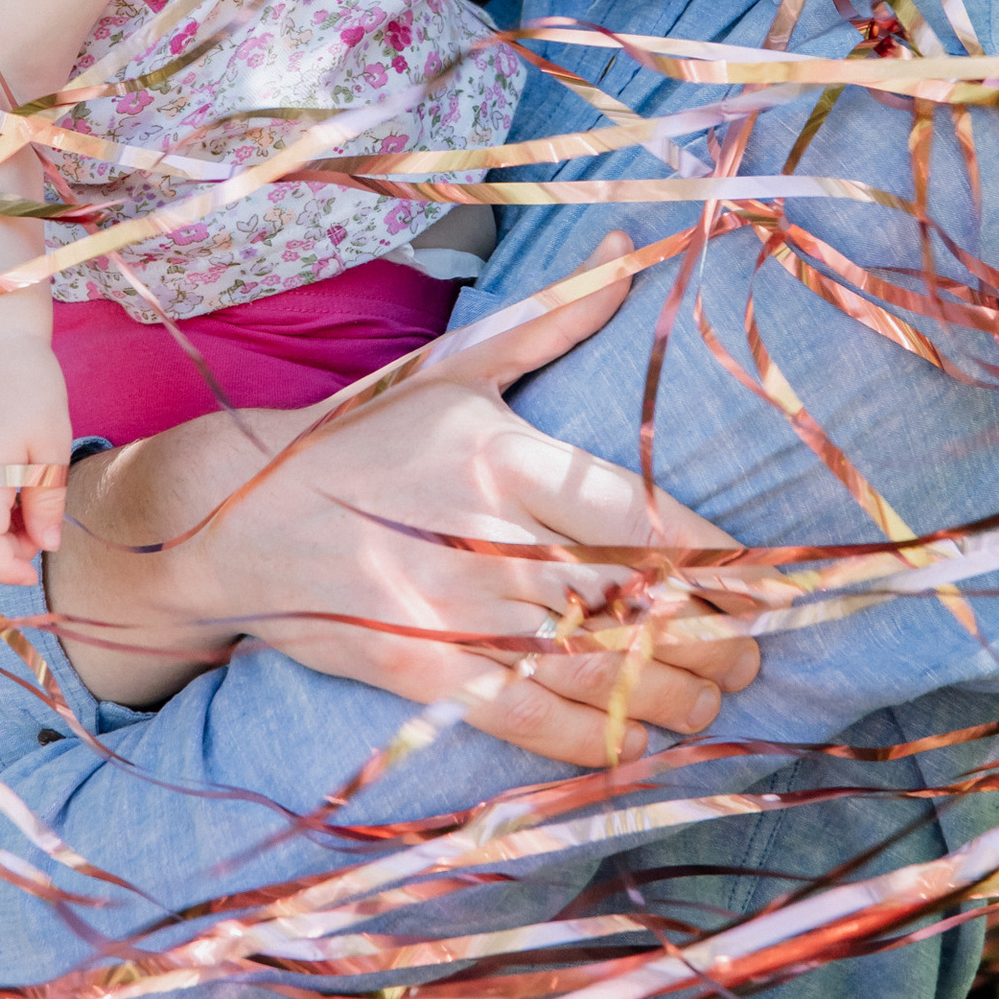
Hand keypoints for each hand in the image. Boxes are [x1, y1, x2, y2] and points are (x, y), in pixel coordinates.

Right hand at [60, 235, 766, 764]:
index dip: (711, 557)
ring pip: (590, 667)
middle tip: (756, 654)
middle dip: (707, 637)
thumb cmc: (364, 440)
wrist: (234, 518)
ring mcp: (447, 608)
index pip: (634, 507)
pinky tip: (642, 746)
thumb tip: (632, 252)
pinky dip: (594, 740)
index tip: (765, 583)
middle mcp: (480, 530)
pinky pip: (526, 718)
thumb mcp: (455, 368)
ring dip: (669, 693)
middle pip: (625, 598)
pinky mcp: (418, 670)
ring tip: (717, 699)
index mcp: (497, 450)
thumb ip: (552, 320)